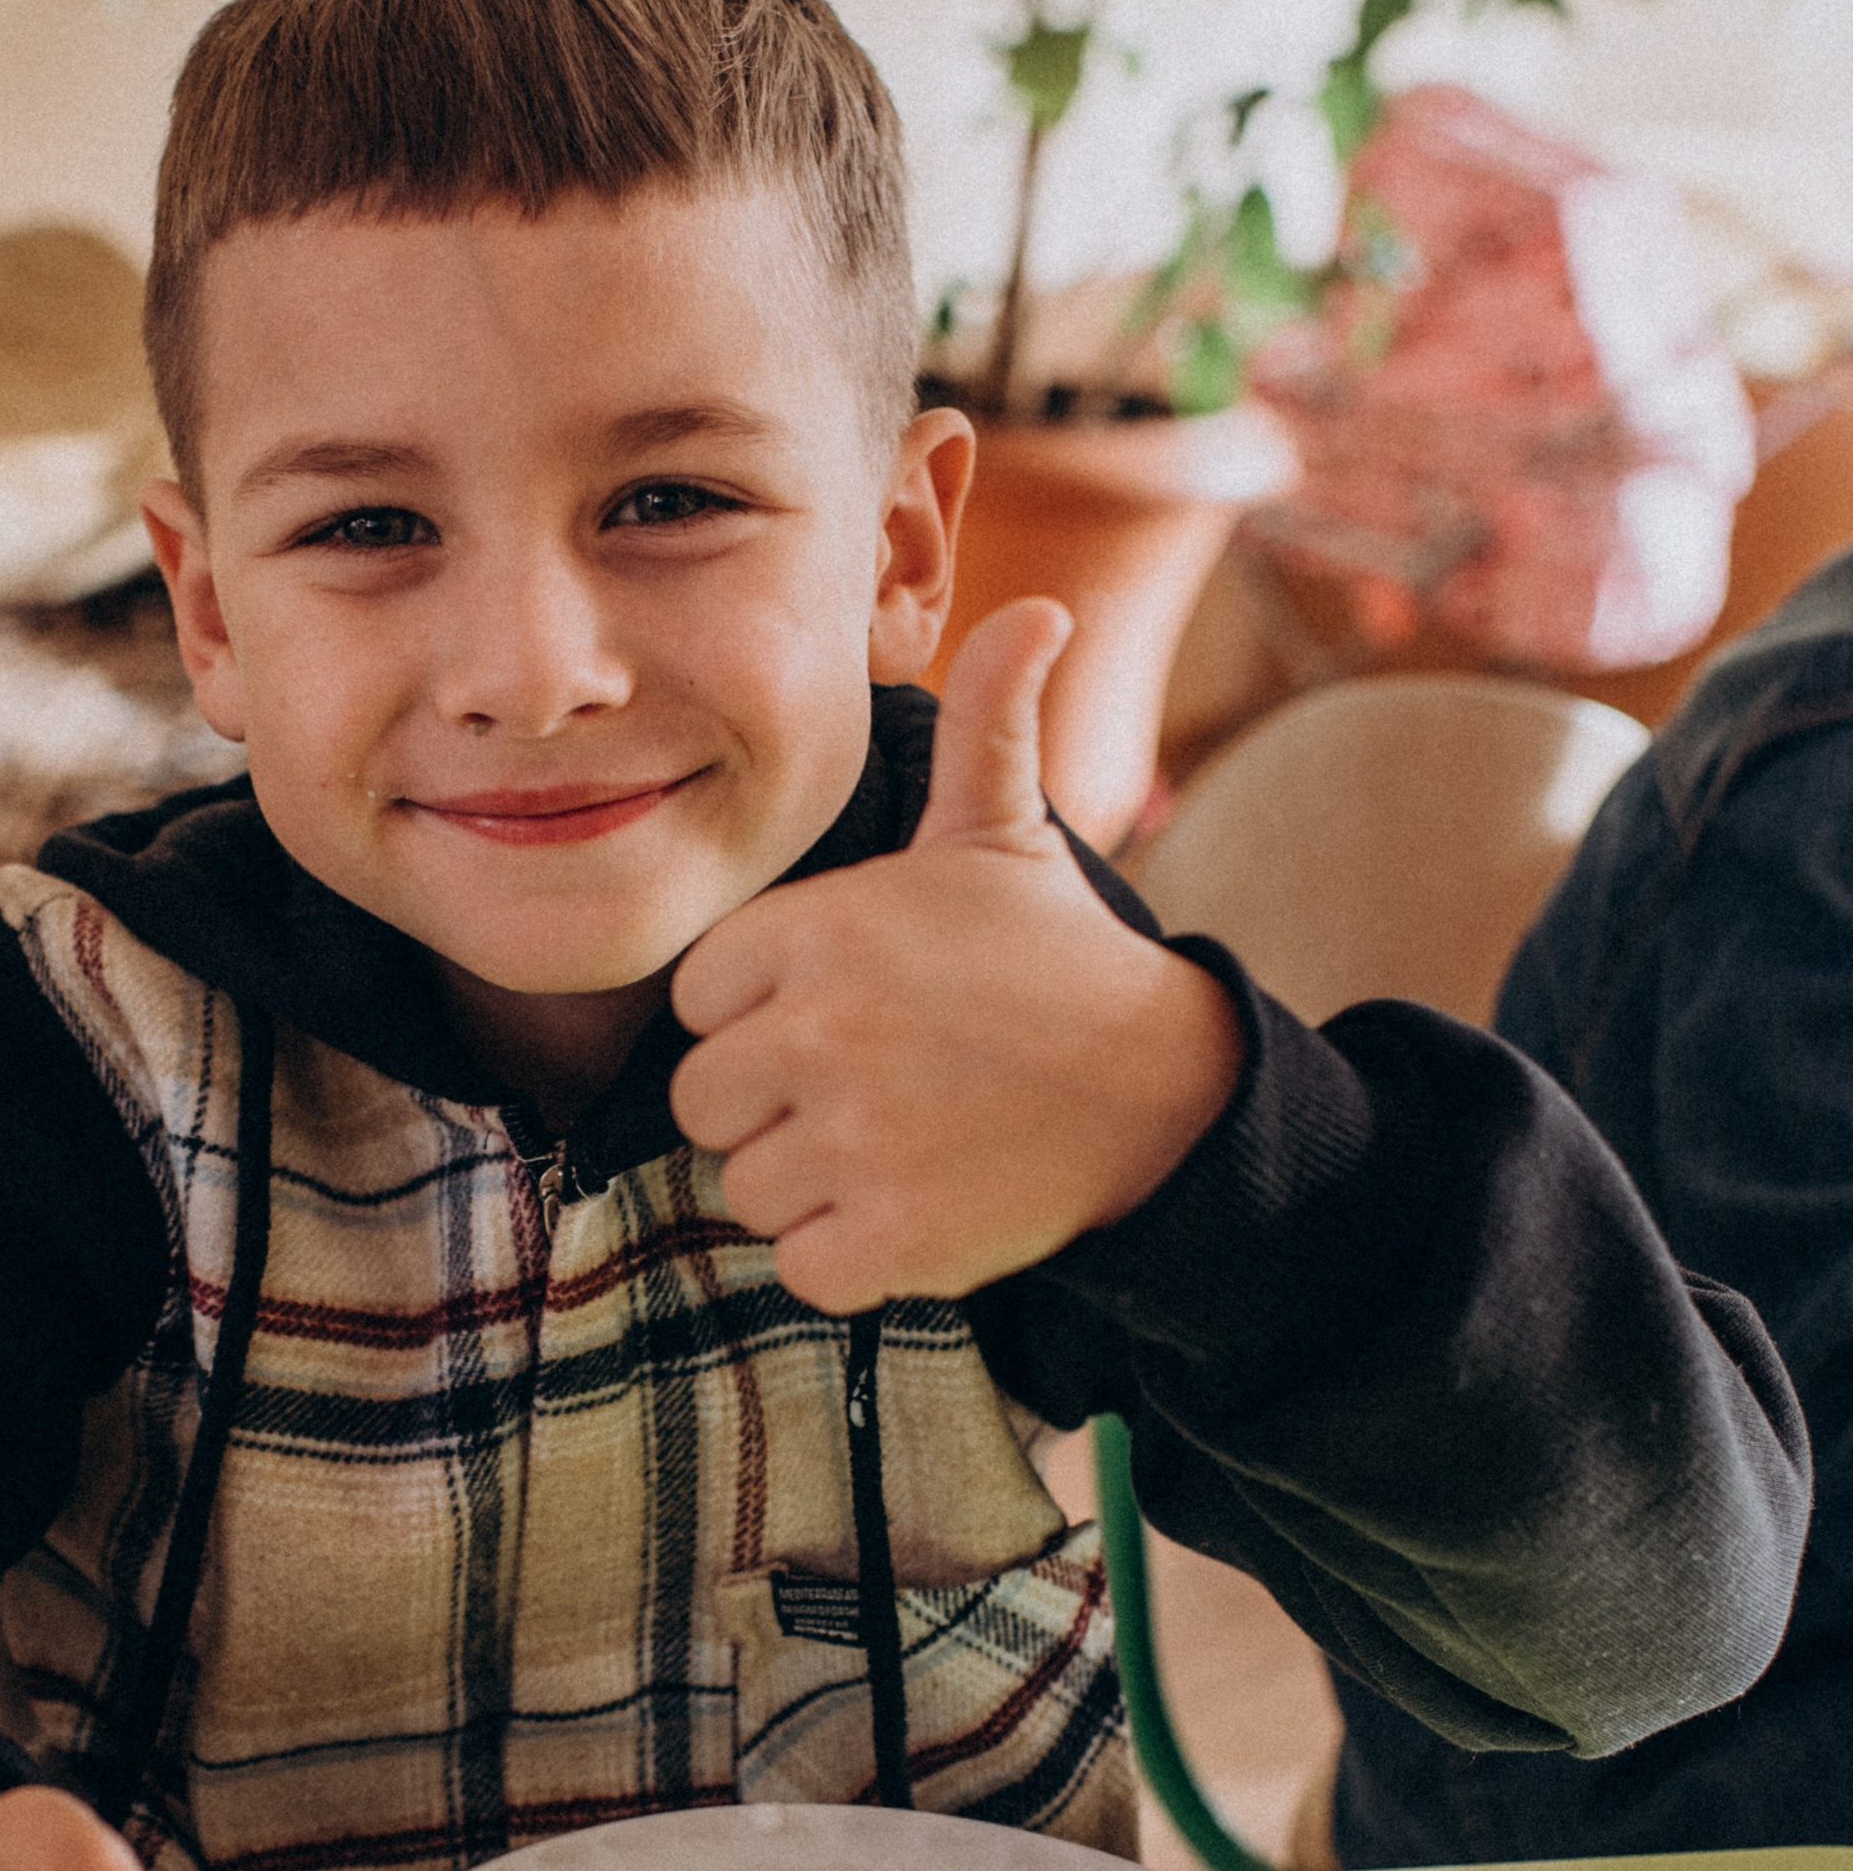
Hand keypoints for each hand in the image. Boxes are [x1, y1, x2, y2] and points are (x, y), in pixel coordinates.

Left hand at [668, 599, 1241, 1310]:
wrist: (1168, 1093)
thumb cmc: (1060, 959)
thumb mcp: (1007, 830)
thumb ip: (989, 717)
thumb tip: (1038, 606)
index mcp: (816, 933)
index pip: (701, 999)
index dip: (760, 1013)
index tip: (845, 1011)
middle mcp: (819, 1033)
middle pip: (706, 1101)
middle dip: (773, 1104)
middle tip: (871, 1087)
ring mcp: (851, 1142)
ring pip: (746, 1186)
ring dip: (811, 1181)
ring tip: (902, 1141)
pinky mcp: (887, 1240)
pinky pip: (799, 1264)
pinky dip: (848, 1253)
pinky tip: (914, 1204)